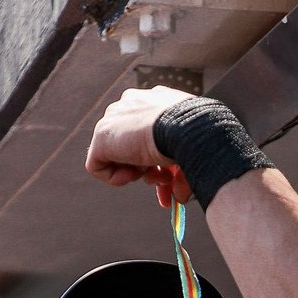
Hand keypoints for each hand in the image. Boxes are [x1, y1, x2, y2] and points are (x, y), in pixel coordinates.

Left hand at [86, 86, 195, 206]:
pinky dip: (114, 178)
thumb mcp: (191, 153)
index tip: (172, 177)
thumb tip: (179, 195)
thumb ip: (181, 171)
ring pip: (118, 155)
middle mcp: (133, 103)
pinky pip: (98, 165)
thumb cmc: (200, 139)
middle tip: (164, 179)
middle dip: (148, 169)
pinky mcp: (102, 135)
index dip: (158, 160)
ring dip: (136, 173)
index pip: (148, 134)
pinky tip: (132, 177)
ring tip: (151, 175)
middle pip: (133, 145)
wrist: (190, 131)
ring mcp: (115, 117)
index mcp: (156, 102)